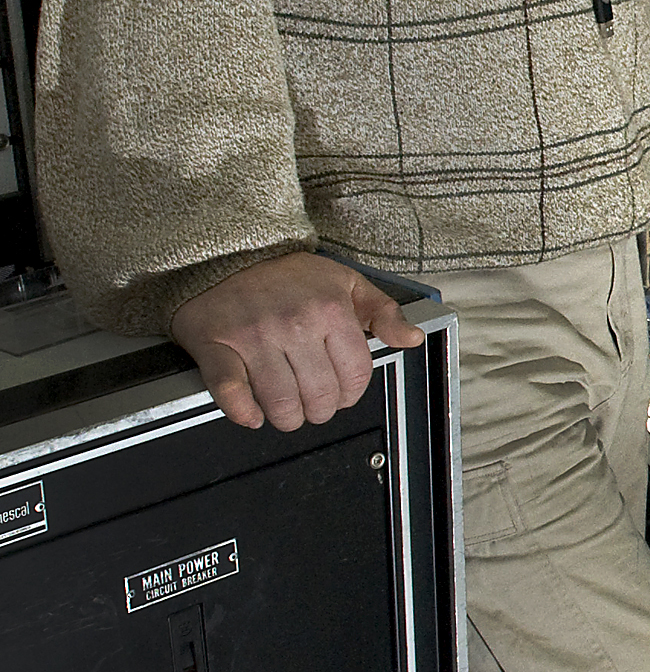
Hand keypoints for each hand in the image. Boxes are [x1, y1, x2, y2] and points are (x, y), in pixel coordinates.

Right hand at [171, 252, 424, 431]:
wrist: (230, 254)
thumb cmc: (289, 276)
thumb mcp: (347, 283)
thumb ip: (384, 312)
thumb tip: (411, 338)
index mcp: (329, 310)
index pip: (355, 376)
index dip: (351, 394)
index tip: (341, 394)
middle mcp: (293, 323)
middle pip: (320, 396)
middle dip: (320, 409)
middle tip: (313, 402)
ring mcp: (253, 336)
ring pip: (281, 403)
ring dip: (287, 417)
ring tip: (286, 408)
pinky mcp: (215, 345)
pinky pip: (231, 392)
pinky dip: (243, 412)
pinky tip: (253, 414)